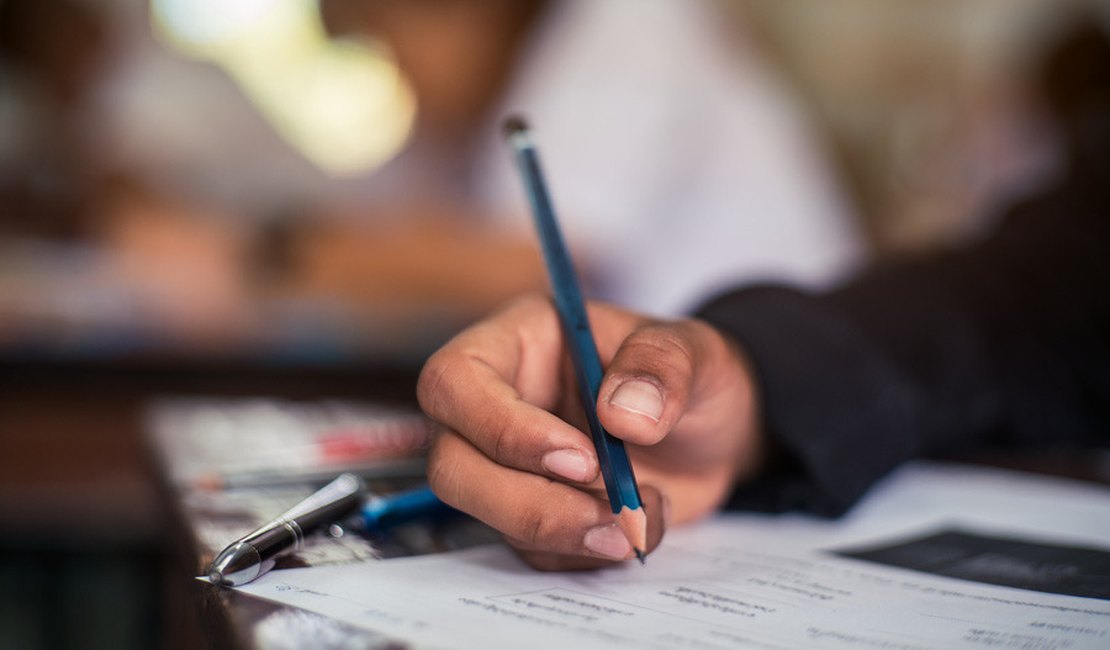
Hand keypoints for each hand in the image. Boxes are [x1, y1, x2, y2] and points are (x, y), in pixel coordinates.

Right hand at [417, 294, 762, 569]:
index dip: (501, 427)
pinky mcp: (531, 512)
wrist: (715, 434)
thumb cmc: (691, 375)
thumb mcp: (695, 351)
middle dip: (527, 503)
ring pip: (487, 518)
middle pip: (452, 465)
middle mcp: (495, 404)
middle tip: (608, 512)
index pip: (456, 381)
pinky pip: (532, 551)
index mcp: (516, 342)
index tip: (581, 459)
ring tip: (642, 515)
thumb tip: (622, 413)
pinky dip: (589, 553)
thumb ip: (663, 365)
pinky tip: (640, 523)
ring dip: (567, 533)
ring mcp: (507, 465)